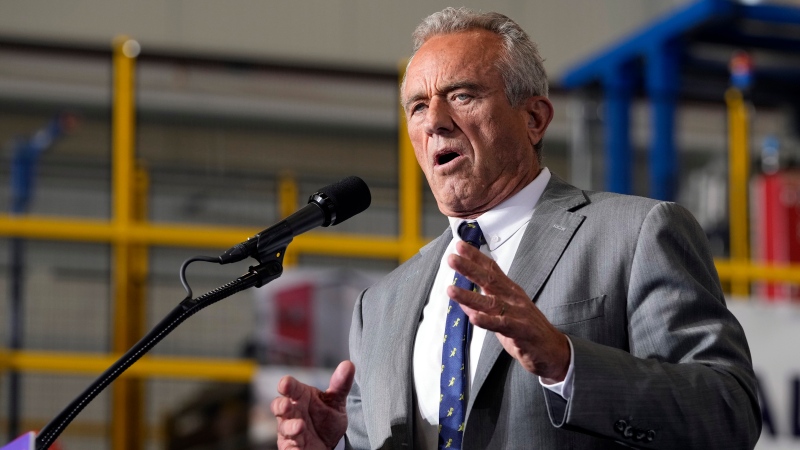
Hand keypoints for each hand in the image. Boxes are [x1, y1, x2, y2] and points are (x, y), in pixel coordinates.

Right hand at [271, 360, 354, 448]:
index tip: (286, 383)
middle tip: (287, 405)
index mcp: (300, 396)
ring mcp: (289, 430)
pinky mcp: (291, 447)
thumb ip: (340, 384)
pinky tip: (297, 448)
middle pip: (279, 406)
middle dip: (281, 405)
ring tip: (300, 426)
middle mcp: (291, 412)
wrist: (330, 443)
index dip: (286, 385)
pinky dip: (292, 447)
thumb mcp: (336, 401)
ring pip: (284, 427)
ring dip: (291, 427)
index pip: (290, 388)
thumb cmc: (326, 418)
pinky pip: (289, 448)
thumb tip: (349, 364)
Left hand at [447, 240, 569, 382]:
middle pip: (489, 280)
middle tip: (452, 258)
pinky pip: (501, 324)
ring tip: (451, 290)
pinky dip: (486, 320)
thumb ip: (484, 305)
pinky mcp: (520, 330)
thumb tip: (463, 301)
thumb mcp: (504, 313)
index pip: (491, 269)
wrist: (553, 350)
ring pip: (490, 302)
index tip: (460, 245)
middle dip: (469, 268)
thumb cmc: (527, 330)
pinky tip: (473, 317)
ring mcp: (517, 313)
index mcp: (509, 291)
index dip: (476, 257)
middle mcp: (513, 298)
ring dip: (469, 296)